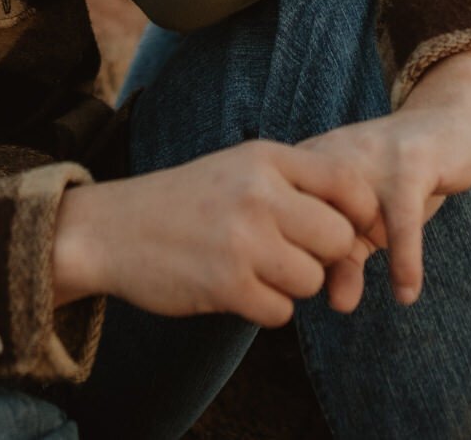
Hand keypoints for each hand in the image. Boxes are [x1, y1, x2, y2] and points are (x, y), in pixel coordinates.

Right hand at [49, 141, 378, 327]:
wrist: (110, 230)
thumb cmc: (184, 202)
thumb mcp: (237, 168)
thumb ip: (292, 183)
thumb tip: (357, 217)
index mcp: (264, 159)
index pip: (347, 183)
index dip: (359, 213)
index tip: (347, 229)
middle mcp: (258, 194)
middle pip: (338, 238)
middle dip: (322, 256)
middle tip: (291, 256)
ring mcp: (243, 240)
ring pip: (313, 280)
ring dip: (291, 286)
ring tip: (257, 272)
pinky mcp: (226, 284)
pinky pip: (281, 311)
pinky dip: (264, 308)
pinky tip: (235, 290)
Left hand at [299, 46, 470, 307]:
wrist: (450, 124)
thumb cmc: (401, 180)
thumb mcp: (367, 217)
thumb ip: (349, 253)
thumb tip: (338, 303)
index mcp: (312, 166)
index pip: (279, 213)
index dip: (273, 248)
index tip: (275, 285)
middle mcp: (334, 158)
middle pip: (305, 216)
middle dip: (299, 259)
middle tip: (300, 297)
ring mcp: (371, 159)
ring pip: (347, 218)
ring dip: (342, 265)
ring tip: (342, 304)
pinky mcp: (411, 166)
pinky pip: (402, 219)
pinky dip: (404, 259)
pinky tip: (406, 292)